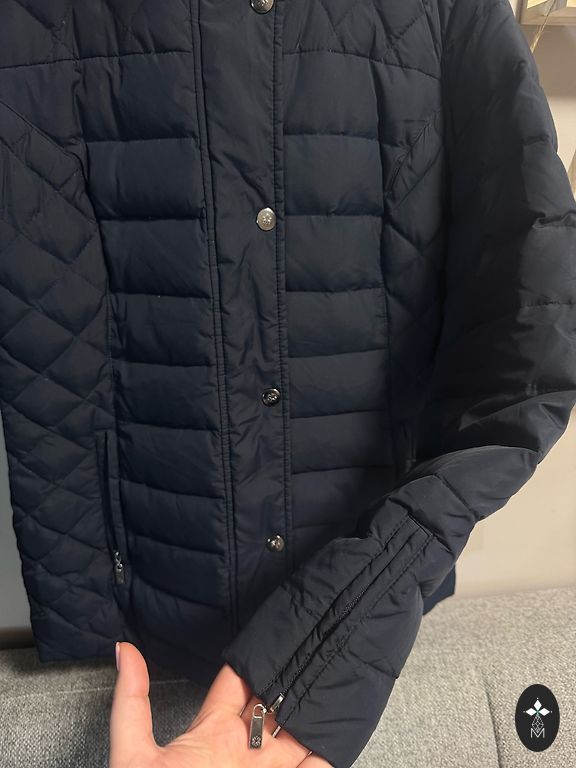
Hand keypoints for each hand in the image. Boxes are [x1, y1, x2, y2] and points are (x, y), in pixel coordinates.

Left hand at [109, 641, 332, 767]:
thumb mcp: (136, 755)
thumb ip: (132, 702)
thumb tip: (124, 648)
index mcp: (212, 732)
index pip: (239, 685)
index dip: (255, 661)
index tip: (275, 634)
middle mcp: (243, 749)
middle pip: (275, 705)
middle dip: (292, 681)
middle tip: (312, 653)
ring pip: (299, 734)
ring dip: (313, 714)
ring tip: (331, 688)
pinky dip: (328, 754)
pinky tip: (336, 733)